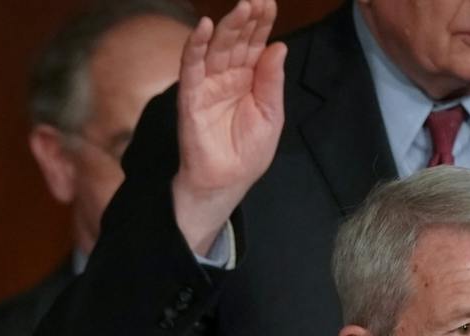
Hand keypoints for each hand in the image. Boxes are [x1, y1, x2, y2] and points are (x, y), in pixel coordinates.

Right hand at [171, 0, 286, 254]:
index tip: (269, 3)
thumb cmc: (247, 153)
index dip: (262, 24)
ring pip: (216, 48)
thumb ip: (272, 81)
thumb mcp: (271, 115)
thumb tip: (278, 45)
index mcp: (249, 79)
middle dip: (246, 19)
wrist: (227, 183)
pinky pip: (191, 68)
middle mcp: (227, 77)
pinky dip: (195, 47)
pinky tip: (204, 28)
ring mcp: (208, 85)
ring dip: (227, 26)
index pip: (255, 44)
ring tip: (241, 7)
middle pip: (236, 40)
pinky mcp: (191, 98)